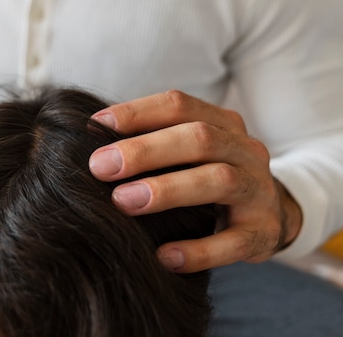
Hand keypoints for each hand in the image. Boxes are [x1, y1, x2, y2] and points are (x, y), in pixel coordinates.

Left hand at [88, 90, 302, 272]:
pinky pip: (234, 242)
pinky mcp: (264, 232)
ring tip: (123, 202)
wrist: (270, 215)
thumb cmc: (208, 177)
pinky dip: (198, 250)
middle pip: (198, 139)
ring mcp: (259, 190)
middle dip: (145, 151)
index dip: (137, 113)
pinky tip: (164, 257)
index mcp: (222, 123)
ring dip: (167, 190)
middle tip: (100, 167)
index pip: (179, 105)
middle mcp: (244, 150)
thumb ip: (152, 143)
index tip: (96, 126)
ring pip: (219, 180)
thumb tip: (93, 143)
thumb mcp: (189, 153)